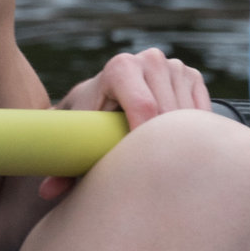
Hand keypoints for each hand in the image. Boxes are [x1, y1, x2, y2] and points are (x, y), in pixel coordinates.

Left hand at [39, 49, 211, 199]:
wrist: (102, 99)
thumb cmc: (89, 125)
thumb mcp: (77, 140)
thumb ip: (63, 166)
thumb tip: (47, 191)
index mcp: (120, 67)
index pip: (145, 108)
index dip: (146, 140)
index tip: (143, 168)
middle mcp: (149, 59)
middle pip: (169, 113)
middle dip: (163, 145)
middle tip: (155, 173)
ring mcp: (173, 65)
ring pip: (188, 114)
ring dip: (179, 139)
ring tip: (162, 161)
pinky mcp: (191, 75)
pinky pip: (202, 110)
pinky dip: (193, 130)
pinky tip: (176, 144)